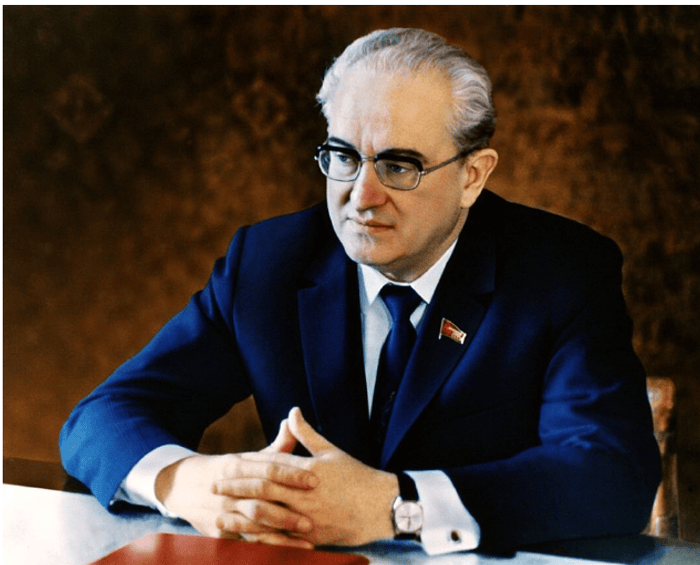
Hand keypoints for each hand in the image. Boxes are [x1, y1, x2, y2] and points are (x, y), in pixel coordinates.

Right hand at [155, 419, 317, 547]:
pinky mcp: (220, 531)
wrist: (181, 486)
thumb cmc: (226, 471)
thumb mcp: (246, 457)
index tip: (316, 480)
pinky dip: (269, 545)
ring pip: (254, 522)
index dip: (292, 474)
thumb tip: (293, 420)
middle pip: (262, 497)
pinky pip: (247, 539)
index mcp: (237, 465)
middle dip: (288, 509)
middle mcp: (229, 487)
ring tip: (307, 537)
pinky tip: (289, 548)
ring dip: (281, 531)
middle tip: (313, 517)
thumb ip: (275, 447)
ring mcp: (223, 510)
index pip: (268, 468)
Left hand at [222, 407, 399, 546]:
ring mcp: (309, 518)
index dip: (245, 469)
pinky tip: (245, 539)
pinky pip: (283, 540)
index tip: (225, 467)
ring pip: (268, 519)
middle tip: (214, 488)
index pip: (269, 468)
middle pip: (263, 492)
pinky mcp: (314, 538)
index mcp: (308, 471)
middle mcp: (305, 495)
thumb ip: (306, 434)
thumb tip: (291, 412)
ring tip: (220, 516)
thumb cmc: (357, 476)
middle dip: (236, 490)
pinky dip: (262, 540)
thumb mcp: (331, 452)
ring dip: (242, 517)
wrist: (384, 505)